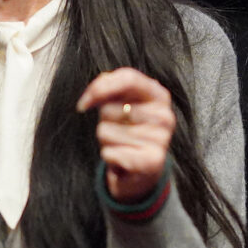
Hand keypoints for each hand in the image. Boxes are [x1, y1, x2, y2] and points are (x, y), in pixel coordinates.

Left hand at [76, 68, 174, 202]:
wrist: (141, 170)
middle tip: (119, 130)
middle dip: (104, 120)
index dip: (100, 87)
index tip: (84, 103)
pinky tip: (122, 159)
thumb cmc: (128, 129)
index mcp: (159, 95)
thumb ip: (109, 88)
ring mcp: (161, 139)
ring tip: (122, 144)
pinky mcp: (152, 162)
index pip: (128, 78)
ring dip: (106, 140)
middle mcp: (164, 115)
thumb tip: (89, 98)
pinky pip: (109, 153)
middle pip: (109, 108)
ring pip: (105, 131)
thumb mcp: (121, 103)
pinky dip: (108, 156)